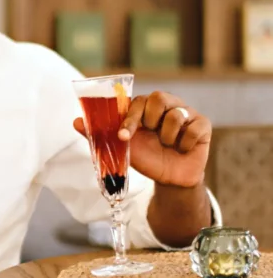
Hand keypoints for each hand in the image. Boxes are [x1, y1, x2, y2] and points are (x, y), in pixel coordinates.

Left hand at [74, 91, 210, 187]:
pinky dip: (185, 144)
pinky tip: (182, 149)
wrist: (170, 179)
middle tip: (151, 136)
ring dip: (168, 137)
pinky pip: (194, 128)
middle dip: (151, 121)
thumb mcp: (122, 148)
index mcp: (147, 107)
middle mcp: (168, 105)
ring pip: (176, 115)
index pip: (137, 100)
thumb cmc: (147, 158)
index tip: (123, 136)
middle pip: (159, 97)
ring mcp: (187, 113)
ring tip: (168, 146)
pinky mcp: (203, 125)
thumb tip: (74, 121)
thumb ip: (99, 134)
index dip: (130, 118)